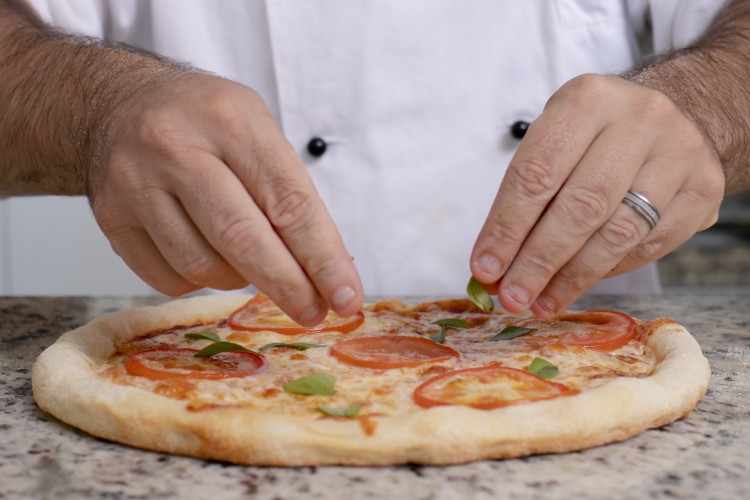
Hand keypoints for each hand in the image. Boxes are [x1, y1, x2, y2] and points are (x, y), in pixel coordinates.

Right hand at [91, 73, 362, 323]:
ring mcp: (137, 183)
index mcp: (231, 120)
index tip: (346, 296)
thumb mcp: (254, 129)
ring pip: (203, 266)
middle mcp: (178, 148)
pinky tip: (208, 257)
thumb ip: (286, 192)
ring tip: (249, 263)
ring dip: (240, 280)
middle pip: (243, 239)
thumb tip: (324, 270)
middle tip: (313, 312)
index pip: (289, 202)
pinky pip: (167, 278)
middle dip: (288, 286)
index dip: (323, 258)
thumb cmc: (202, 121)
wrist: (115, 103)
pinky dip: (199, 281)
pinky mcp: (110, 218)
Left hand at [470, 74, 723, 317]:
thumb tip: (494, 267)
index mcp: (587, 100)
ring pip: (618, 232)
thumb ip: (525, 196)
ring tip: (540, 302)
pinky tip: (579, 284)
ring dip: (572, 277)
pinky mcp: (705, 188)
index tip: (484, 269)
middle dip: (538, 261)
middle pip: (580, 207)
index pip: (537, 174)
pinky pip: (649, 245)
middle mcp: (640, 120)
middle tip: (513, 298)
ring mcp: (680, 153)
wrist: (676, 113)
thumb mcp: (555, 139)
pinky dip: (609, 271)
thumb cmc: (595, 135)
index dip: (507, 228)